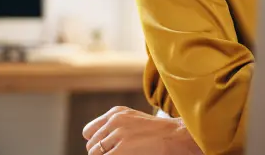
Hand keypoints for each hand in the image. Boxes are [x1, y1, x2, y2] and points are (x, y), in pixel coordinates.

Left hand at [83, 106, 201, 154]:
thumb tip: (94, 143)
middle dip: (101, 152)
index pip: (88, 131)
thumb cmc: (158, 133)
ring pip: (94, 154)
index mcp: (116, 112)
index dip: (95, 142)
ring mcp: (117, 135)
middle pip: (91, 145)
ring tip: (123, 153)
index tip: (106, 147)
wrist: (175, 136)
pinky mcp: (121, 149)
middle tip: (118, 152)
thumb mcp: (134, 121)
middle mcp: (114, 120)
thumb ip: (115, 127)